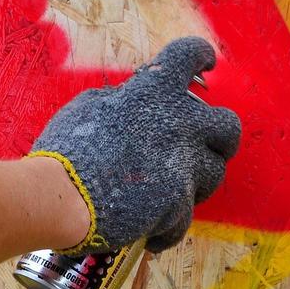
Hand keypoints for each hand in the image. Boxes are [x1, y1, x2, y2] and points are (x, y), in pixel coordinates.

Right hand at [29, 37, 242, 252]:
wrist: (61, 194)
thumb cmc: (65, 149)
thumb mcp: (88, 106)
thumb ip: (118, 101)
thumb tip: (125, 101)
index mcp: (153, 91)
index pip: (189, 55)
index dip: (201, 56)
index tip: (207, 62)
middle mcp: (179, 123)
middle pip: (228, 126)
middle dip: (221, 139)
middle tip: (203, 148)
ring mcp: (183, 164)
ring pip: (214, 175)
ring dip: (195, 185)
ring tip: (168, 195)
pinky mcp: (177, 203)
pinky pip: (183, 219)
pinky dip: (167, 228)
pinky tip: (151, 233)